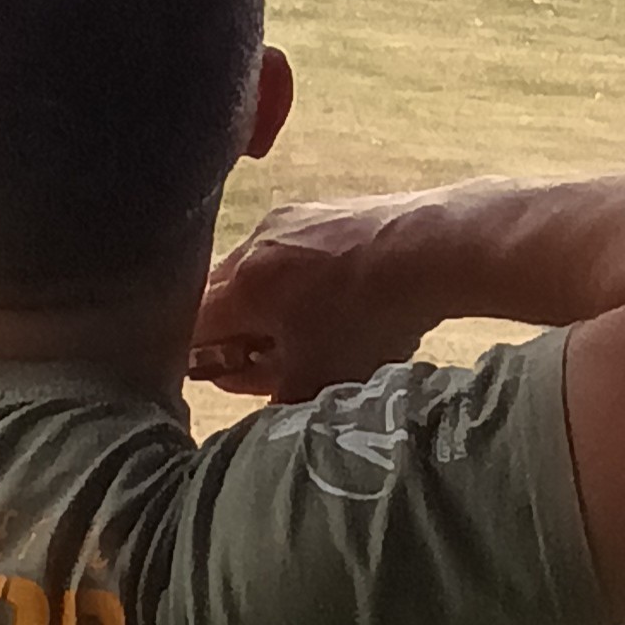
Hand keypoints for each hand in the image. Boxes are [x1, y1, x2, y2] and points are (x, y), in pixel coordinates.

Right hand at [192, 195, 437, 401]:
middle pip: (220, 296)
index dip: (202, 358)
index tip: (230, 374)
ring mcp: (287, 220)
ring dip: (269, 304)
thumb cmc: (368, 320)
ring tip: (311, 327)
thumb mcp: (319, 380)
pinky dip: (299, 277)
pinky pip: (291, 249)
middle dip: (237, 332)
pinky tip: (338, 294)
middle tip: (271, 358)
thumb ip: (274, 403)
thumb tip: (255, 416)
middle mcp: (250, 246)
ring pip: (256, 271)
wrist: (435, 248)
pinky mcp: (322, 208)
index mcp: (238, 289)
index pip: (189, 328)